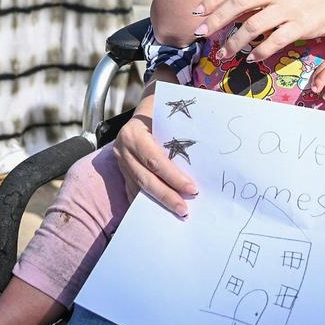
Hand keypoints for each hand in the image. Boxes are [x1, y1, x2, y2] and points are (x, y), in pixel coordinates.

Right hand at [111, 88, 197, 216]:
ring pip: (139, 187)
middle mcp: (123, 150)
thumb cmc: (160, 113)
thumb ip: (179, 133)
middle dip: (167, 196)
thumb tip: (203, 155)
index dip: (173, 177)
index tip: (192, 189)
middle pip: (146, 178)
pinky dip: (146, 202)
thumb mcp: (167, 116)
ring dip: (158, 202)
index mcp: (134, 134)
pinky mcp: (122, 172)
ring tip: (177, 212)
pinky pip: (132, 191)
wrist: (143, 112)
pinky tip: (158, 213)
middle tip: (184, 210)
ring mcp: (120, 162)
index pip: (155, 160)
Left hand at [194, 0, 324, 62]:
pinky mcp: (300, 25)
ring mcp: (289, 8)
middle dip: (216, 19)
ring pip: (253, 25)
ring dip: (234, 42)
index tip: (197, 12)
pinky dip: (259, 52)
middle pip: (239, 3)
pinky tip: (250, 59)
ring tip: (223, 53)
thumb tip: (225, 6)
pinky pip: (274, 41)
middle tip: (201, 33)